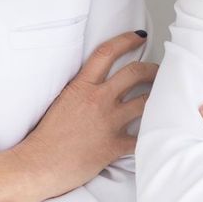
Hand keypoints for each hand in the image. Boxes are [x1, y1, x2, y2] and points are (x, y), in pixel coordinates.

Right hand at [16, 29, 156, 198]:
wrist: (39, 164)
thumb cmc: (46, 136)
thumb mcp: (61, 101)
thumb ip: (81, 91)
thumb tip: (95, 86)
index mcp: (82, 86)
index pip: (107, 53)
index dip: (126, 40)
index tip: (139, 37)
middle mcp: (98, 99)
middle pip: (134, 73)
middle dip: (152, 69)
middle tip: (160, 70)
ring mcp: (108, 122)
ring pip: (145, 101)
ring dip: (158, 98)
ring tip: (164, 98)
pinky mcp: (114, 145)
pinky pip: (141, 138)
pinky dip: (151, 135)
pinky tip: (157, 134)